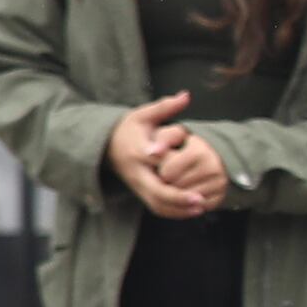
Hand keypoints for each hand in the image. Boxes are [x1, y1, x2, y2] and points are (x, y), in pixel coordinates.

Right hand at [106, 93, 223, 218]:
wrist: (105, 145)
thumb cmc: (128, 128)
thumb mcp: (143, 114)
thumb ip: (165, 107)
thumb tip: (186, 95)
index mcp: (137, 152)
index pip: (153, 165)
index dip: (170, 173)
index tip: (187, 180)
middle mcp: (136, 172)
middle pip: (155, 192)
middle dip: (178, 199)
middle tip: (201, 201)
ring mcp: (136, 185)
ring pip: (156, 204)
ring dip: (178, 210)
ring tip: (201, 208)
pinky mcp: (139, 192)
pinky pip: (156, 207)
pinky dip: (173, 212)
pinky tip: (192, 210)